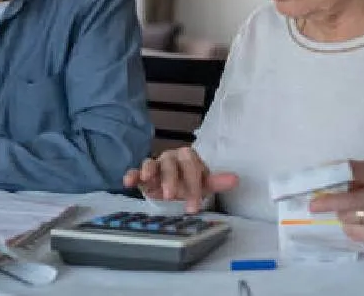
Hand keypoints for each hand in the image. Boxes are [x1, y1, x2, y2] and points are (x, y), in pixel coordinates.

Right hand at [122, 146, 238, 212]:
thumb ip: (217, 182)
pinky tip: (128, 181)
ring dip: (151, 172)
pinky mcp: (142, 174)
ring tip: (149, 182)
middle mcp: (171, 158)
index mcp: (188, 157)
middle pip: (171, 164)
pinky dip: (131, 174)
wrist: (172, 188)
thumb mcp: (203, 184)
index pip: (192, 167)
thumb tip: (235, 179)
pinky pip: (136, 171)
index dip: (193, 186)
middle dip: (172, 180)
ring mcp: (156, 164)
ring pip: (152, 164)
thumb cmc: (188, 183)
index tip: (194, 206)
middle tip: (172, 196)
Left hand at [308, 160, 363, 246]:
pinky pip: (355, 234)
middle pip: (355, 201)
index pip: (356, 172)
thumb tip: (319, 179)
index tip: (318, 181)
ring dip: (342, 215)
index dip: (336, 176)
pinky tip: (357, 223)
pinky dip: (349, 228)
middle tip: (313, 206)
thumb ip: (349, 175)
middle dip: (332, 202)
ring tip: (351, 211)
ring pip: (350, 219)